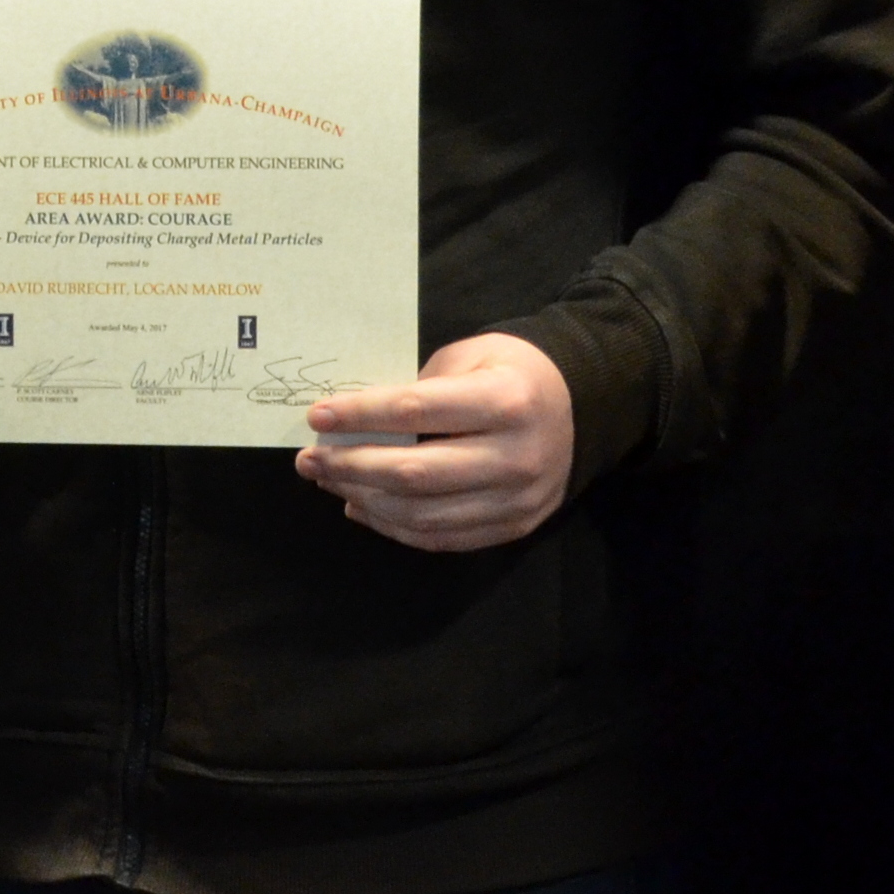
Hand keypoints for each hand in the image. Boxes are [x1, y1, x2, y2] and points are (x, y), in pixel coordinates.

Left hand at [299, 333, 575, 551]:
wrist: (583, 407)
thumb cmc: (514, 371)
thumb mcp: (472, 355)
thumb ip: (419, 385)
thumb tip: (355, 422)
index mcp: (505, 400)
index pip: (416, 411)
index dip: (360, 415)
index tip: (317, 415)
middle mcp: (514, 455)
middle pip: (414, 473)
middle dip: (350, 466)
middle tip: (309, 458)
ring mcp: (516, 500)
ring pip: (422, 514)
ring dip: (364, 500)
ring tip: (328, 481)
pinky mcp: (514, 527)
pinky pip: (441, 538)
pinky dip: (393, 526)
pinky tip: (361, 507)